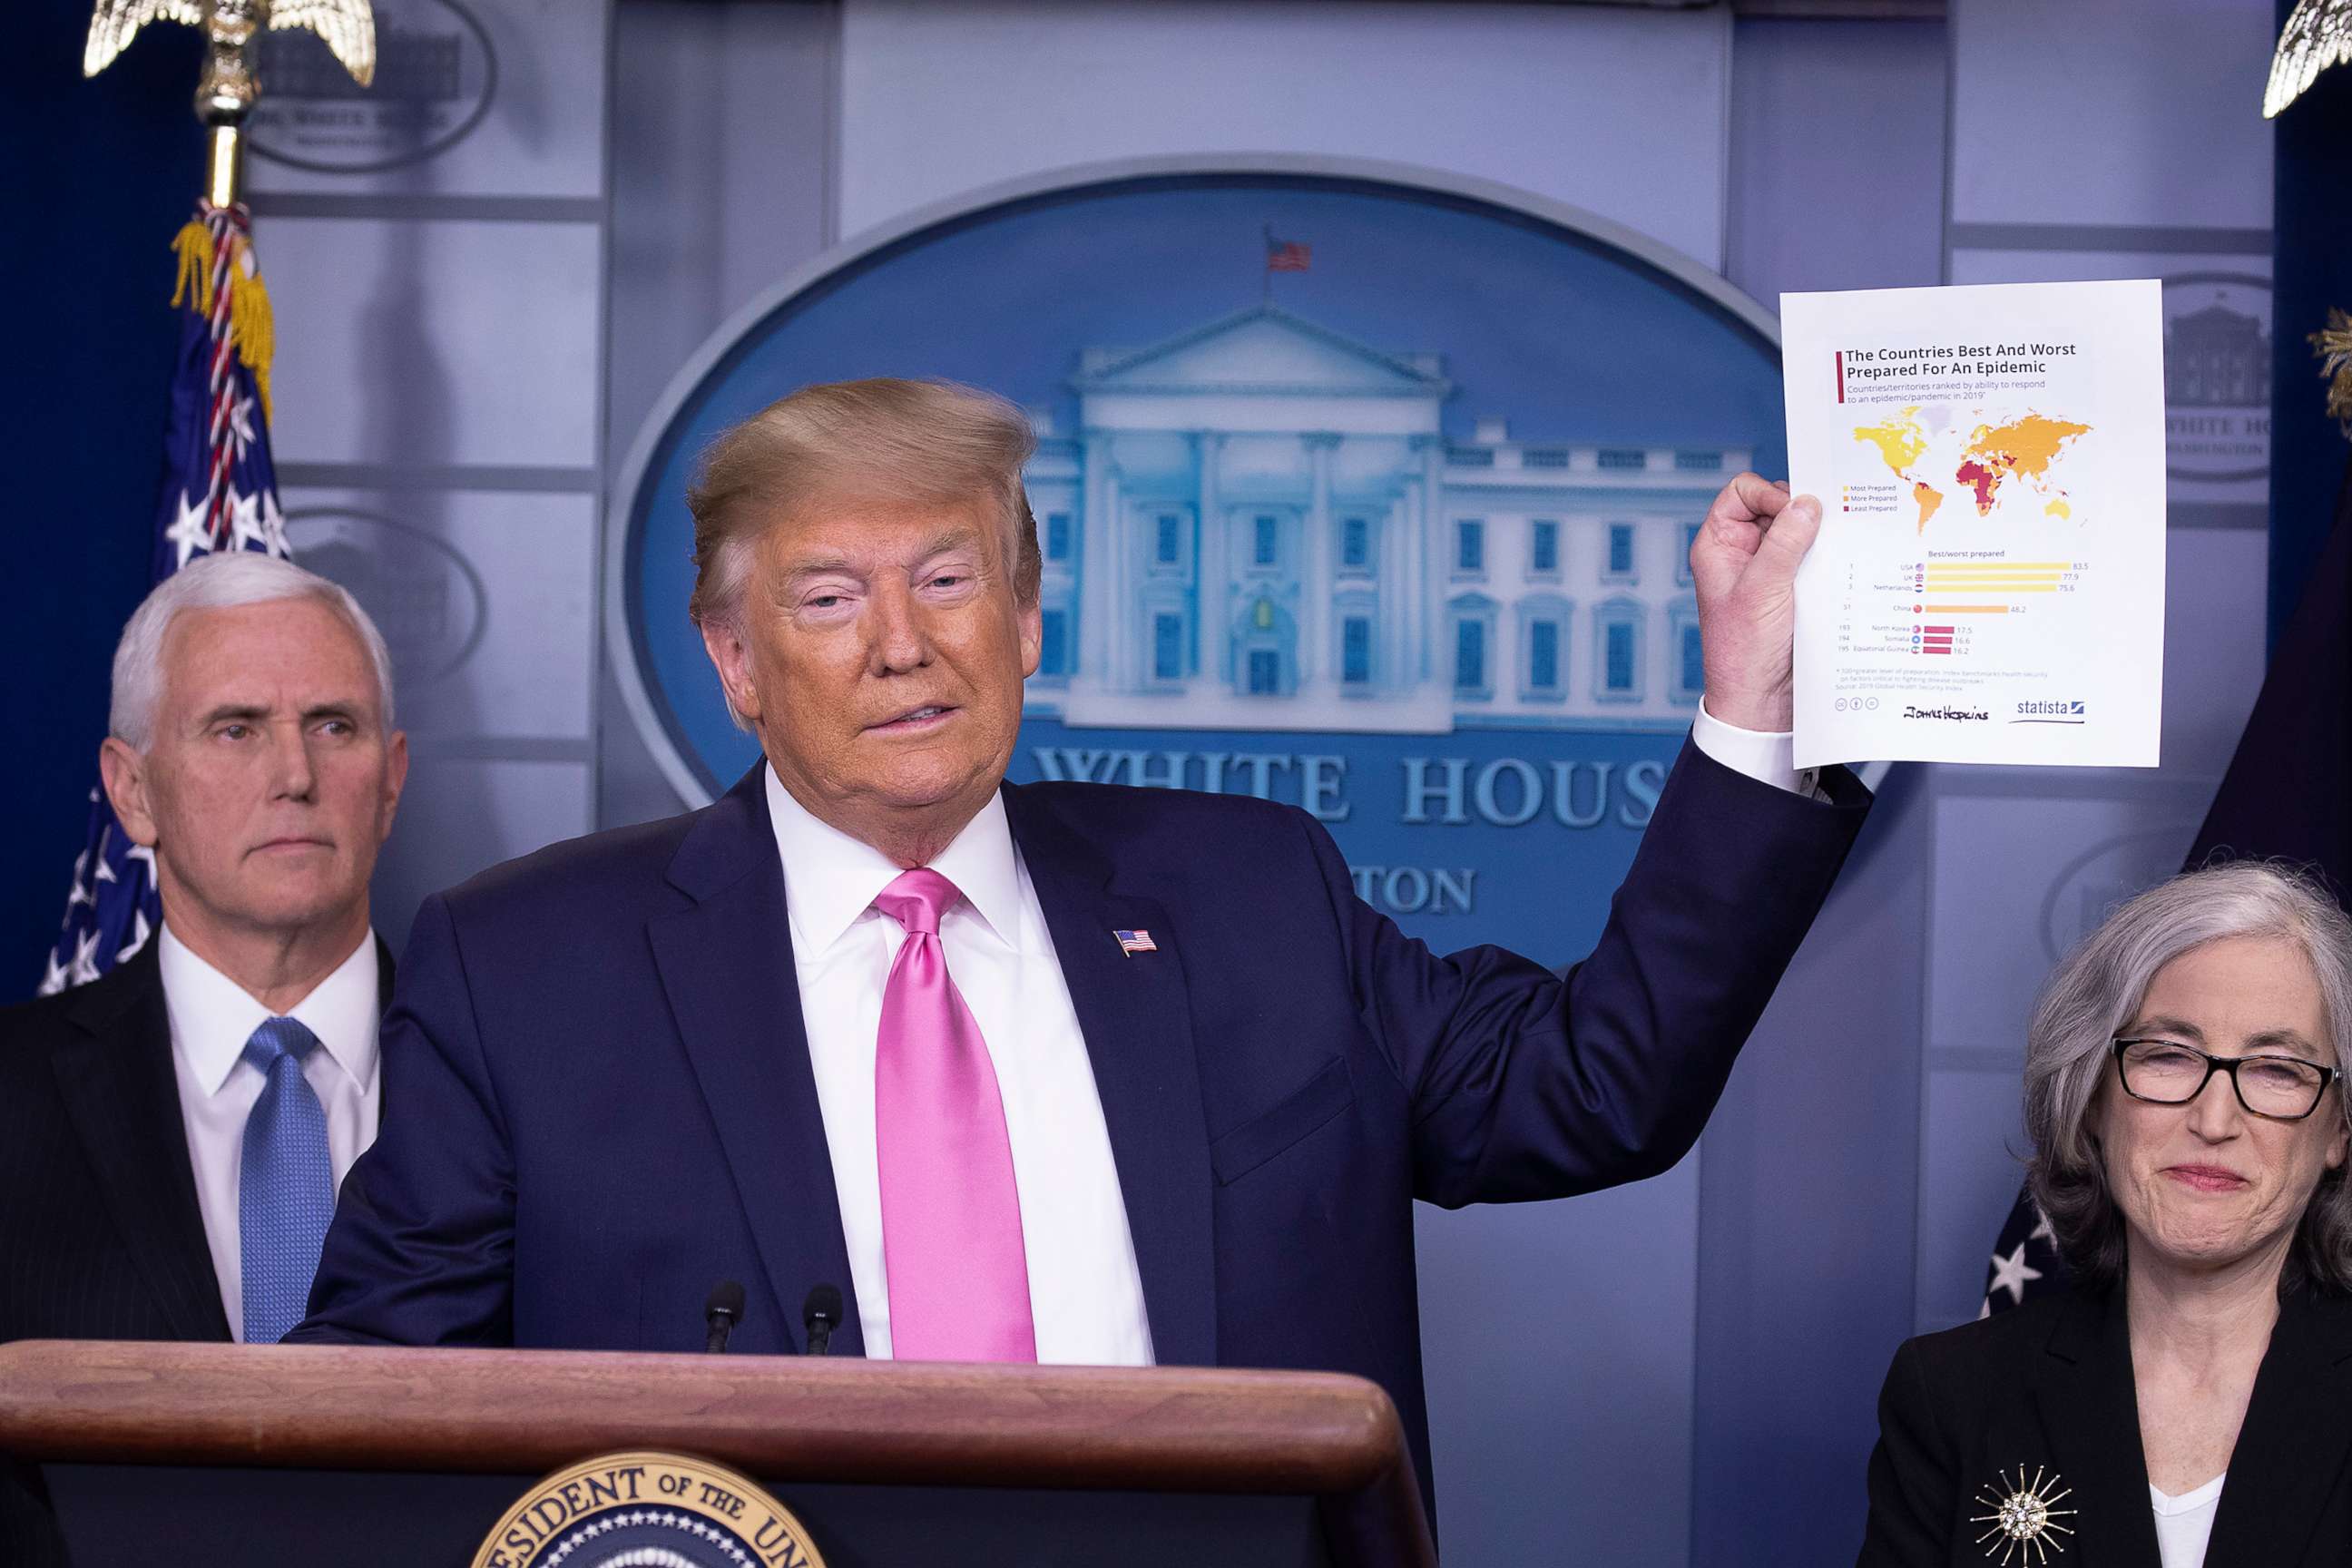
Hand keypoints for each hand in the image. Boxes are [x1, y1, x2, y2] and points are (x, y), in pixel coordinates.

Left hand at [1688, 473, 1820, 732]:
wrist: (1762, 703)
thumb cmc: (1745, 650)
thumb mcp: (1763, 590)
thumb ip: (1784, 544)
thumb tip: (1808, 503)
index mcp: (1719, 546)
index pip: (1743, 492)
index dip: (1770, 495)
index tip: (1796, 515)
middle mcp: (1743, 553)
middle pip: (1777, 508)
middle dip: (1804, 513)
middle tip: (1832, 523)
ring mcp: (1771, 571)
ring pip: (1801, 533)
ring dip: (1823, 537)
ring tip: (1845, 543)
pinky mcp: (1796, 589)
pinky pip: (1817, 560)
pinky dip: (1832, 558)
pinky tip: (1850, 562)